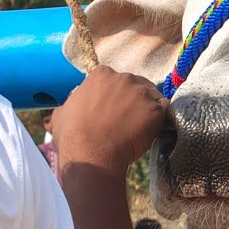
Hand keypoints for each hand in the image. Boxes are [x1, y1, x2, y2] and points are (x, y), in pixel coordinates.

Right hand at [52, 66, 167, 170]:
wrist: (92, 154)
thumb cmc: (73, 136)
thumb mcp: (63, 111)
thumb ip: (75, 100)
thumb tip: (75, 103)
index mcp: (101, 74)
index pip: (116, 79)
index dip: (118, 94)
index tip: (116, 106)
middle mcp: (124, 78)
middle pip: (138, 84)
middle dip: (135, 99)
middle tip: (130, 118)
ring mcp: (142, 93)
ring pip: (153, 96)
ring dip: (149, 108)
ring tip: (140, 126)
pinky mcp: (156, 109)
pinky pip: (165, 109)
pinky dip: (162, 118)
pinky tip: (152, 129)